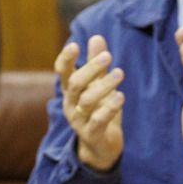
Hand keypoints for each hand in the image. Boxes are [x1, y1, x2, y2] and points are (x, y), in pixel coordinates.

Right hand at [53, 33, 124, 171]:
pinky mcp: (92, 134)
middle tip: (108, 56)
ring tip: (120, 73)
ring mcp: (79, 121)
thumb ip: (96, 64)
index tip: (75, 45)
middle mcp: (70, 105)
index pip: (62, 73)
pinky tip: (121, 96)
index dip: (66, 59)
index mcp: (70, 91)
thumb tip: (96, 37)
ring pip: (86, 101)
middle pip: (74, 84)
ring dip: (103, 86)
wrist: (101, 147)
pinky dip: (109, 108)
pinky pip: (98, 120)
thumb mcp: (98, 86)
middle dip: (90, 69)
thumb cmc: (99, 112)